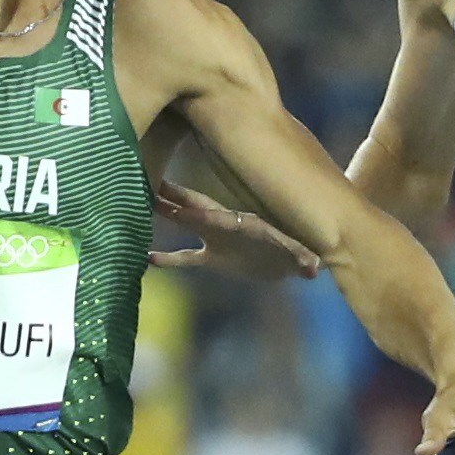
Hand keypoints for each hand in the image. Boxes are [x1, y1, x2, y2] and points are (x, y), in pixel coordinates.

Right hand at [148, 181, 319, 281]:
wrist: (293, 262)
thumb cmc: (298, 254)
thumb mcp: (299, 256)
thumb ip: (303, 260)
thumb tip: (313, 269)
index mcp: (241, 224)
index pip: (215, 216)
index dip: (195, 212)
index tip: (174, 205)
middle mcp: (224, 226)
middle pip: (193, 208)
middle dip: (172, 199)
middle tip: (146, 185)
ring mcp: (216, 240)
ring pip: (186, 224)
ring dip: (166, 216)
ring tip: (140, 208)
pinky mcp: (214, 259)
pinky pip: (187, 258)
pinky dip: (169, 259)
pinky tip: (147, 259)